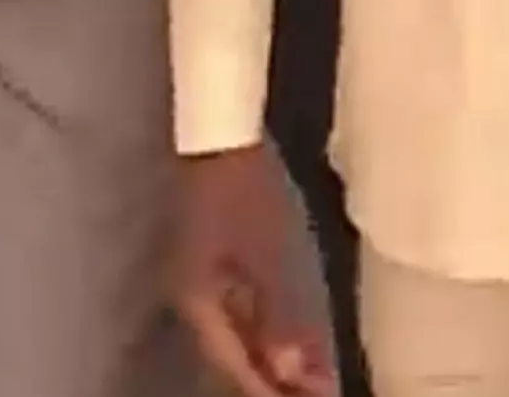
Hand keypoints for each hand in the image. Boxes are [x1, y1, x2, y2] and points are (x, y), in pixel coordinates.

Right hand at [172, 146, 336, 394]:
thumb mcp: (269, 256)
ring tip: (310, 380)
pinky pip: (241, 312)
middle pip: (233, 355)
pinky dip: (268, 330)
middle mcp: (195, 301)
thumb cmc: (246, 194)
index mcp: (199, 303)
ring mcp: (204, 280)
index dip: (265, 390)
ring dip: (272, 359)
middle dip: (271, 380)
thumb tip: (292, 372)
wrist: (221, 136)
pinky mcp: (217, 263)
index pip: (232, 364)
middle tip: (313, 394)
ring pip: (238, 335)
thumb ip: (279, 316)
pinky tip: (293, 341)